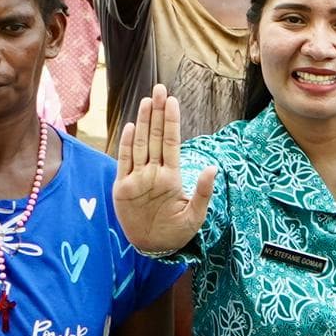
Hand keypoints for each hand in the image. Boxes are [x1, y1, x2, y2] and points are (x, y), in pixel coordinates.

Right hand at [110, 87, 220, 254]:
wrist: (154, 247)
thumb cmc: (176, 232)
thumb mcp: (195, 216)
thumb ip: (202, 192)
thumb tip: (212, 168)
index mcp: (172, 176)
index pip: (172, 142)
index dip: (172, 121)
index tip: (172, 100)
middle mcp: (154, 172)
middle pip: (156, 137)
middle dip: (157, 113)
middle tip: (159, 89)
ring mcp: (138, 178)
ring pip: (140, 144)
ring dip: (144, 123)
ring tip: (147, 101)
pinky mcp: (123, 187)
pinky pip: (125, 162)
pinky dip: (127, 145)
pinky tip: (131, 127)